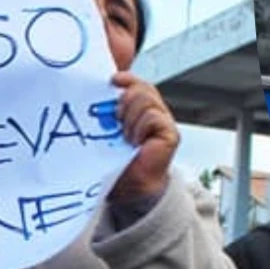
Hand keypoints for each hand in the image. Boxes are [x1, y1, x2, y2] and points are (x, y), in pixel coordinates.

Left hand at [107, 73, 178, 202]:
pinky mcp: (170, 134)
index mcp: (135, 108)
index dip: (126, 78)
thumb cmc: (113, 163)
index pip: (134, 83)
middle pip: (141, 87)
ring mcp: (163, 122)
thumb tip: (99, 89)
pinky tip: (134, 142)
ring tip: (125, 136)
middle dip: (125, 99)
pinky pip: (153, 116)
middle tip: (117, 119)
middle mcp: (151, 112)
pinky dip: (140, 127)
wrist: (127, 190)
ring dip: (130, 117)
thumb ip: (104, 109)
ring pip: (146, 98)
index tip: (113, 80)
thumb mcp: (104, 130)